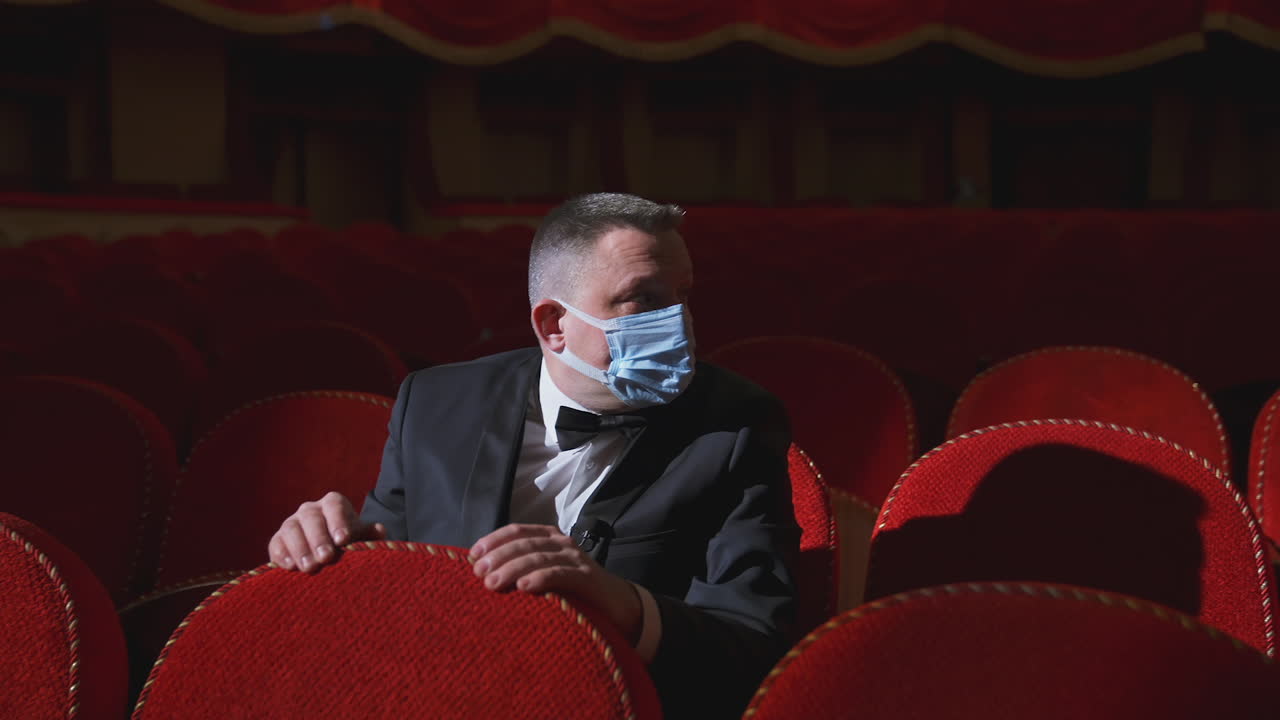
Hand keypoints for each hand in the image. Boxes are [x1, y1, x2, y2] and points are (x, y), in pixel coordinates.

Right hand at [268, 491, 386, 572]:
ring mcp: (292, 523)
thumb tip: (379, 530)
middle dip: (318, 538)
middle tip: (326, 557)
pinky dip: (281, 555)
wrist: (329, 554)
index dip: (338, 521)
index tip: (343, 540)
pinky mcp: (278, 540)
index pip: (334, 505)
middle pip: (311, 517)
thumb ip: (370, 534)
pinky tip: (289, 567)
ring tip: (309, 567)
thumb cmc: (348, 542)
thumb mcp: (361, 537)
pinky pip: (276, 544)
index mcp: (333, 504)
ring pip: (291, 529)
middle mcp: (310, 510)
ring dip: (300, 548)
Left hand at [470, 524, 642, 641]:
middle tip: (479, 574)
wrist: (615, 605)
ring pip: (538, 557)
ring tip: (493, 584)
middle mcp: (561, 542)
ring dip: (512, 569)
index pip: (517, 531)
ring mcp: (575, 558)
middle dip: (498, 556)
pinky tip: (524, 587)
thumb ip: (519, 569)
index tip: (472, 556)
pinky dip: (540, 578)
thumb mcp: (543, 575)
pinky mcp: (586, 576)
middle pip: (524, 543)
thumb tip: (482, 571)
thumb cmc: (571, 591)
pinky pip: (560, 573)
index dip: (493, 540)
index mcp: (548, 537)